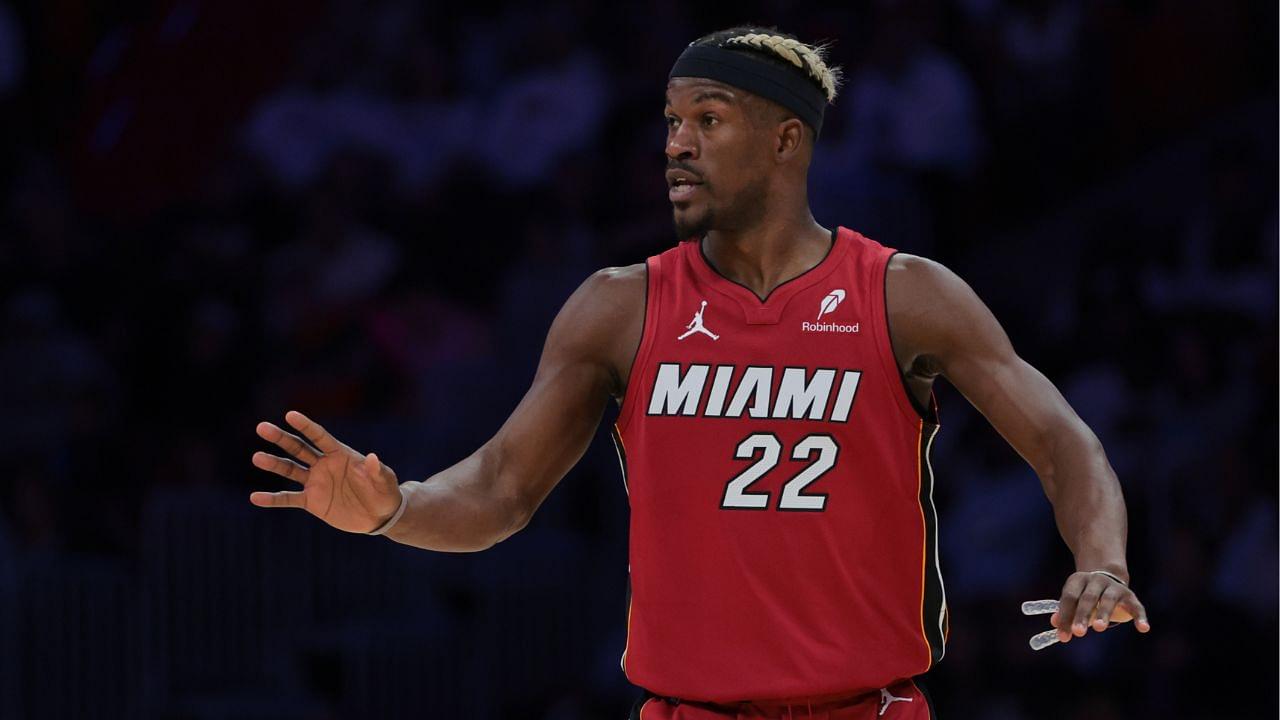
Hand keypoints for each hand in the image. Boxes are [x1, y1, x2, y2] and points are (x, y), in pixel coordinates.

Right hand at [249, 410, 402, 533]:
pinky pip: (288, 499)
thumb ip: (377, 470)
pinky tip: (255, 497)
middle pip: (299, 448)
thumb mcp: (384, 481)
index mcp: (340, 454)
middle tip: (262, 427)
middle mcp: (324, 465)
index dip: (306, 426)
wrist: (378, 515)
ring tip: (257, 457)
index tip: (290, 415)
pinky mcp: (312, 502)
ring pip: (290, 470)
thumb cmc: (384, 492)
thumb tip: (372, 457)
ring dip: (274, 464)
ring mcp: (316, 482)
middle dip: (281, 438)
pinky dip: (272, 499)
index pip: (319, 437)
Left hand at [1049, 570, 1150, 642]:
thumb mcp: (1073, 600)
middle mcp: (1096, 580)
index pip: (1069, 597)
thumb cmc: (1085, 594)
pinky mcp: (1130, 595)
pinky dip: (1140, 617)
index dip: (1065, 616)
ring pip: (1108, 600)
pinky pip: (1136, 607)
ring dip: (1104, 614)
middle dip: (1082, 615)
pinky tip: (1143, 628)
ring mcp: (1114, 587)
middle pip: (1088, 598)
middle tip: (1078, 633)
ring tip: (1099, 628)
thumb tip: (1054, 623)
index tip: (1063, 636)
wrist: (1108, 577)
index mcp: (1078, 580)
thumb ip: (1065, 612)